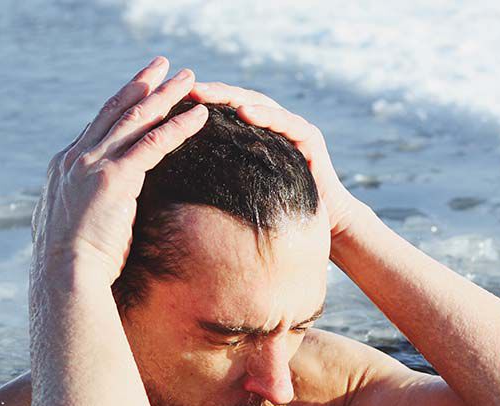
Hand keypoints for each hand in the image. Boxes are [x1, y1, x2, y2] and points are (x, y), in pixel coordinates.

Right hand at [32, 56, 208, 284]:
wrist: (63, 277)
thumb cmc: (71, 264)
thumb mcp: (70, 226)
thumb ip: (80, 208)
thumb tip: (88, 214)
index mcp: (64, 166)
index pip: (98, 125)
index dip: (121, 103)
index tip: (139, 87)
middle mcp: (76, 157)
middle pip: (115, 110)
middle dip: (142, 85)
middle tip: (163, 65)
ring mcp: (93, 164)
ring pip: (136, 119)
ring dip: (165, 95)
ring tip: (189, 78)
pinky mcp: (114, 178)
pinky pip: (154, 144)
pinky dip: (178, 126)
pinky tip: (199, 115)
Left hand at [189, 81, 364, 239]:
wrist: (325, 221)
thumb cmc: (280, 210)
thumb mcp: (245, 190)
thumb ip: (223, 179)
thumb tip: (179, 188)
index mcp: (256, 135)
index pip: (225, 111)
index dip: (202, 105)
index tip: (173, 102)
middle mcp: (274, 125)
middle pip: (239, 100)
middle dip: (213, 93)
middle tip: (187, 88)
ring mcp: (293, 127)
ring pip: (259, 104)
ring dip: (233, 97)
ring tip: (207, 94)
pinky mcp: (310, 137)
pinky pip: (286, 121)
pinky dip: (266, 115)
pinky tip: (246, 111)